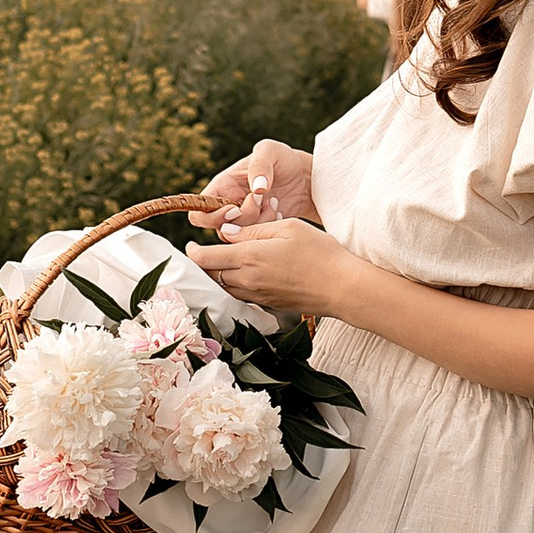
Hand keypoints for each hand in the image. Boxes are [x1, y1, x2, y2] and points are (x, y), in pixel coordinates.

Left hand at [196, 208, 344, 318]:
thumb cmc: (320, 252)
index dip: (193, 251)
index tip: (192, 244)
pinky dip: (233, 285)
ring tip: (220, 263)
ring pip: (223, 287)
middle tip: (203, 251)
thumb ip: (253, 229)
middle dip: (202, 263)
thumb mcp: (288, 228)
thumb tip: (227, 233)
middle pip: (210, 275)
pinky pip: (240, 295)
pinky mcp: (267, 304)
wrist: (342, 288)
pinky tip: (242, 275)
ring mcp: (257, 295)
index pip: (205, 258)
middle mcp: (248, 279)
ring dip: (216, 276)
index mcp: (249, 257)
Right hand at [197, 140, 318, 228]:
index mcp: (222, 188)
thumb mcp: (270, 151)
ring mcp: (245, 221)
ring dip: (259, 224)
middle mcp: (229, 207)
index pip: (199, 211)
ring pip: (240, 237)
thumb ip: (260, 164)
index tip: (236, 208)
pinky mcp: (260, 231)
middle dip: (244, 218)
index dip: (212, 216)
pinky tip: (279, 214)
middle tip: (263, 200)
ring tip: (274, 204)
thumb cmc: (283, 159)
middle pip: (221, 229)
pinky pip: (257, 241)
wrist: (305, 177)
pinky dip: (269, 231)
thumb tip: (256, 189)